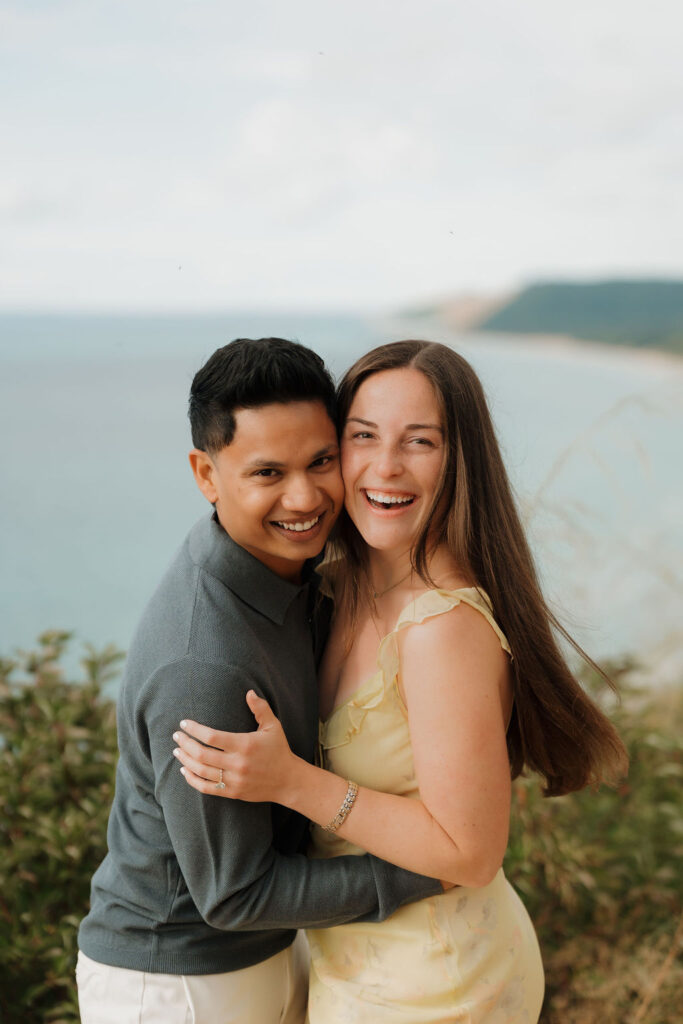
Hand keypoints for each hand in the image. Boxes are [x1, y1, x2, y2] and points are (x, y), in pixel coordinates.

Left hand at [173, 690, 297, 802]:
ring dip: (185, 760)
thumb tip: (249, 692)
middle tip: (176, 736)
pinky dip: (192, 780)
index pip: (212, 737)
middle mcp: (238, 763)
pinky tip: (185, 770)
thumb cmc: (279, 750)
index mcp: (245, 744)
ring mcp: (234, 780)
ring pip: (201, 771)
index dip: (195, 730)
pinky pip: (207, 788)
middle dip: (185, 744)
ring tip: (177, 751)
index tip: (184, 724)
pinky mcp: (233, 793)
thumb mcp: (273, 726)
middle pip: (202, 754)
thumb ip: (260, 708)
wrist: (288, 781)